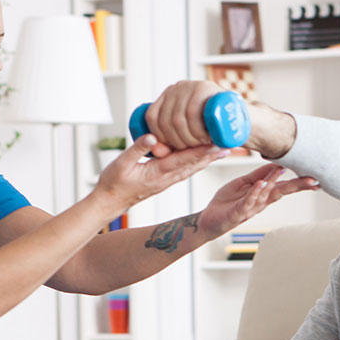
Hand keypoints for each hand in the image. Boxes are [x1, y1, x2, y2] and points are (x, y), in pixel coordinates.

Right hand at [93, 134, 225, 212]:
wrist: (110, 202)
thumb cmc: (113, 183)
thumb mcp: (121, 163)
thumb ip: (138, 149)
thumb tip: (154, 137)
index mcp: (157, 173)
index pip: (184, 160)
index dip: (201, 151)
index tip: (216, 144)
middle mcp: (166, 178)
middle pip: (193, 164)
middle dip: (211, 154)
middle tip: (229, 144)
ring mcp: (166, 181)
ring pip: (191, 168)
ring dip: (207, 159)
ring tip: (222, 150)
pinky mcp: (164, 180)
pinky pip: (184, 171)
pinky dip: (196, 163)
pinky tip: (203, 158)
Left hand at [144, 80, 296, 158]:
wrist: (241, 120)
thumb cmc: (212, 130)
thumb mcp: (187, 134)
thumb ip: (171, 140)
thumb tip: (154, 151)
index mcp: (168, 96)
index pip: (152, 117)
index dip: (159, 138)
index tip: (171, 150)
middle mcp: (177, 87)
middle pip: (165, 120)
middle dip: (177, 142)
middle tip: (192, 149)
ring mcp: (191, 85)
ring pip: (177, 119)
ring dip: (188, 138)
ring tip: (200, 144)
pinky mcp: (206, 88)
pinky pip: (191, 112)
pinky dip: (197, 130)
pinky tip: (205, 138)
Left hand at [197, 164, 318, 238]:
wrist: (209, 218)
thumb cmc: (227, 201)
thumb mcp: (243, 183)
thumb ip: (259, 174)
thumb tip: (276, 164)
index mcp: (263, 194)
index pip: (284, 186)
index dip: (299, 182)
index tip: (315, 177)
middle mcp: (260, 202)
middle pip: (281, 192)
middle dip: (297, 186)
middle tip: (313, 181)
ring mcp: (250, 208)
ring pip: (265, 195)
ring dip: (273, 182)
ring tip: (283, 170)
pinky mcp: (238, 213)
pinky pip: (248, 202)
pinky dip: (255, 193)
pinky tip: (261, 184)